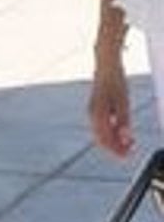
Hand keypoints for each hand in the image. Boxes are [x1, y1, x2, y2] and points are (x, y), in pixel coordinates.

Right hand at [91, 33, 135, 157]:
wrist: (106, 65)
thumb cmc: (116, 81)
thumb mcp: (124, 102)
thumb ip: (124, 121)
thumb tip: (126, 138)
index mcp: (97, 115)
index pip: (105, 139)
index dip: (115, 149)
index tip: (127, 156)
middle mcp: (92, 116)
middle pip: (102, 138)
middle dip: (115, 147)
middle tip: (129, 152)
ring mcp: (93, 112)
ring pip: (102, 133)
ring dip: (114, 140)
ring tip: (128, 144)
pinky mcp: (96, 108)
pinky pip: (102, 125)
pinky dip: (112, 131)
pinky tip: (121, 131)